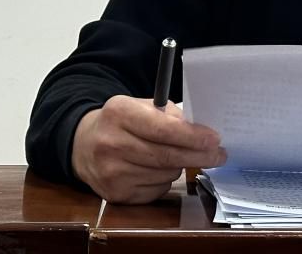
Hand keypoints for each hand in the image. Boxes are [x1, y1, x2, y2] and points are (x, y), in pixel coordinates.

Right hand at [71, 95, 225, 202]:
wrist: (82, 144)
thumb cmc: (121, 122)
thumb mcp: (139, 105)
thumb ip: (168, 115)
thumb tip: (201, 133)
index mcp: (119, 114)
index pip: (162, 129)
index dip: (192, 136)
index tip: (214, 139)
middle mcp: (111, 144)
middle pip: (166, 156)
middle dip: (198, 156)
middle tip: (218, 155)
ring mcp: (111, 173)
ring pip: (164, 174)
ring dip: (180, 166)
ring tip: (181, 156)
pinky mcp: (114, 194)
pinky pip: (156, 190)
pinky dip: (165, 180)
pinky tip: (160, 169)